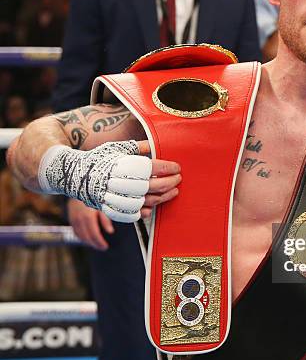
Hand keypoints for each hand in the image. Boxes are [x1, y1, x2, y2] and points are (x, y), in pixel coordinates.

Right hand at [39, 139, 180, 222]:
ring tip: (173, 192)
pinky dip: (144, 211)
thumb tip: (156, 145)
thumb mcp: (117, 147)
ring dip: (162, 198)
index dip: (166, 168)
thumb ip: (138, 147)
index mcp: (119, 164)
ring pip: (143, 202)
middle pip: (149, 185)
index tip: (177, 167)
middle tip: (178, 179)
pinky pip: (130, 214)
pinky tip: (153, 206)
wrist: (72, 174)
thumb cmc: (99, 158)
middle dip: (168, 183)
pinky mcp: (107, 208)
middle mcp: (115, 181)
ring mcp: (110, 197)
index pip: (149, 167)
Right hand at [68, 198, 113, 250]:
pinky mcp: (71, 218)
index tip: (105, 247)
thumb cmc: (93, 195)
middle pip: (87, 237)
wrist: (79, 185)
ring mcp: (74, 219)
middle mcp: (79, 219)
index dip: (99, 242)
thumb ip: (106, 219)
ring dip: (88, 242)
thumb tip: (110, 231)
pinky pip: (75, 231)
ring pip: (80, 236)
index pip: (94, 234)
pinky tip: (87, 238)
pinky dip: (81, 237)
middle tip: (102, 247)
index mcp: (88, 217)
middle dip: (95, 244)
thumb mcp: (102, 206)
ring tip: (96, 244)